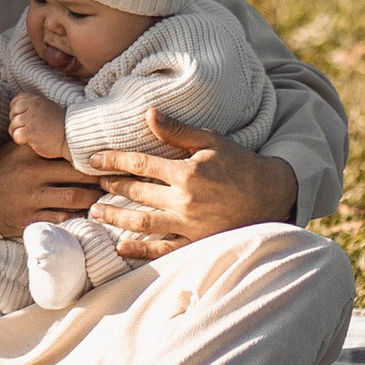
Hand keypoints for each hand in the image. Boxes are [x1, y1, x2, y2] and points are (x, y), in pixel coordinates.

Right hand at [0, 139, 100, 237]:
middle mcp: (32, 173)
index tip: (107, 158)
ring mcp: (31, 197)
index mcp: (30, 153)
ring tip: (105, 197)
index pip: (67, 152)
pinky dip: (76, 216)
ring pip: (73, 197)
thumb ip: (39, 144)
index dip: (90, 157)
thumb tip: (69, 135)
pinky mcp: (29, 218)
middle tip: (114, 179)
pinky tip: (87, 214)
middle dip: (97, 178)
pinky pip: (61, 218)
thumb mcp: (16, 150)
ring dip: (92, 199)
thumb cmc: (0, 170)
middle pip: (76, 175)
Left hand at [7, 90, 67, 158]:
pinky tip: (31, 142)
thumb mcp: (47, 108)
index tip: (26, 120)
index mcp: (36, 99)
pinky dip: (21, 141)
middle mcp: (32, 106)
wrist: (72, 137)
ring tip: (31, 137)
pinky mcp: (30, 132)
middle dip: (16, 123)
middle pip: (12, 113)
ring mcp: (31, 118)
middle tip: (27, 130)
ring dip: (19, 133)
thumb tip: (16, 111)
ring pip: (13, 125)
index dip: (17, 112)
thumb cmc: (59, 125)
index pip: (16, 102)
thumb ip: (33, 106)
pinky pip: (16, 135)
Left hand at [82, 116, 297, 257]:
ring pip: (142, 223)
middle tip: (93, 185)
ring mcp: (189, 225)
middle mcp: (184, 200)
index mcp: (186, 172)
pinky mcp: (196, 242)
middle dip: (112, 187)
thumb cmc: (240, 165)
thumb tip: (148, 113)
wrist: (271, 196)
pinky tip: (120, 246)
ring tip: (94, 212)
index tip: (93, 159)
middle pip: (137, 193)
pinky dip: (139, 250)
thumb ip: (177, 131)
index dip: (113, 160)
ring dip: (115, 217)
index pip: (139, 163)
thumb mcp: (211, 140)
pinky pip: (163, 250)